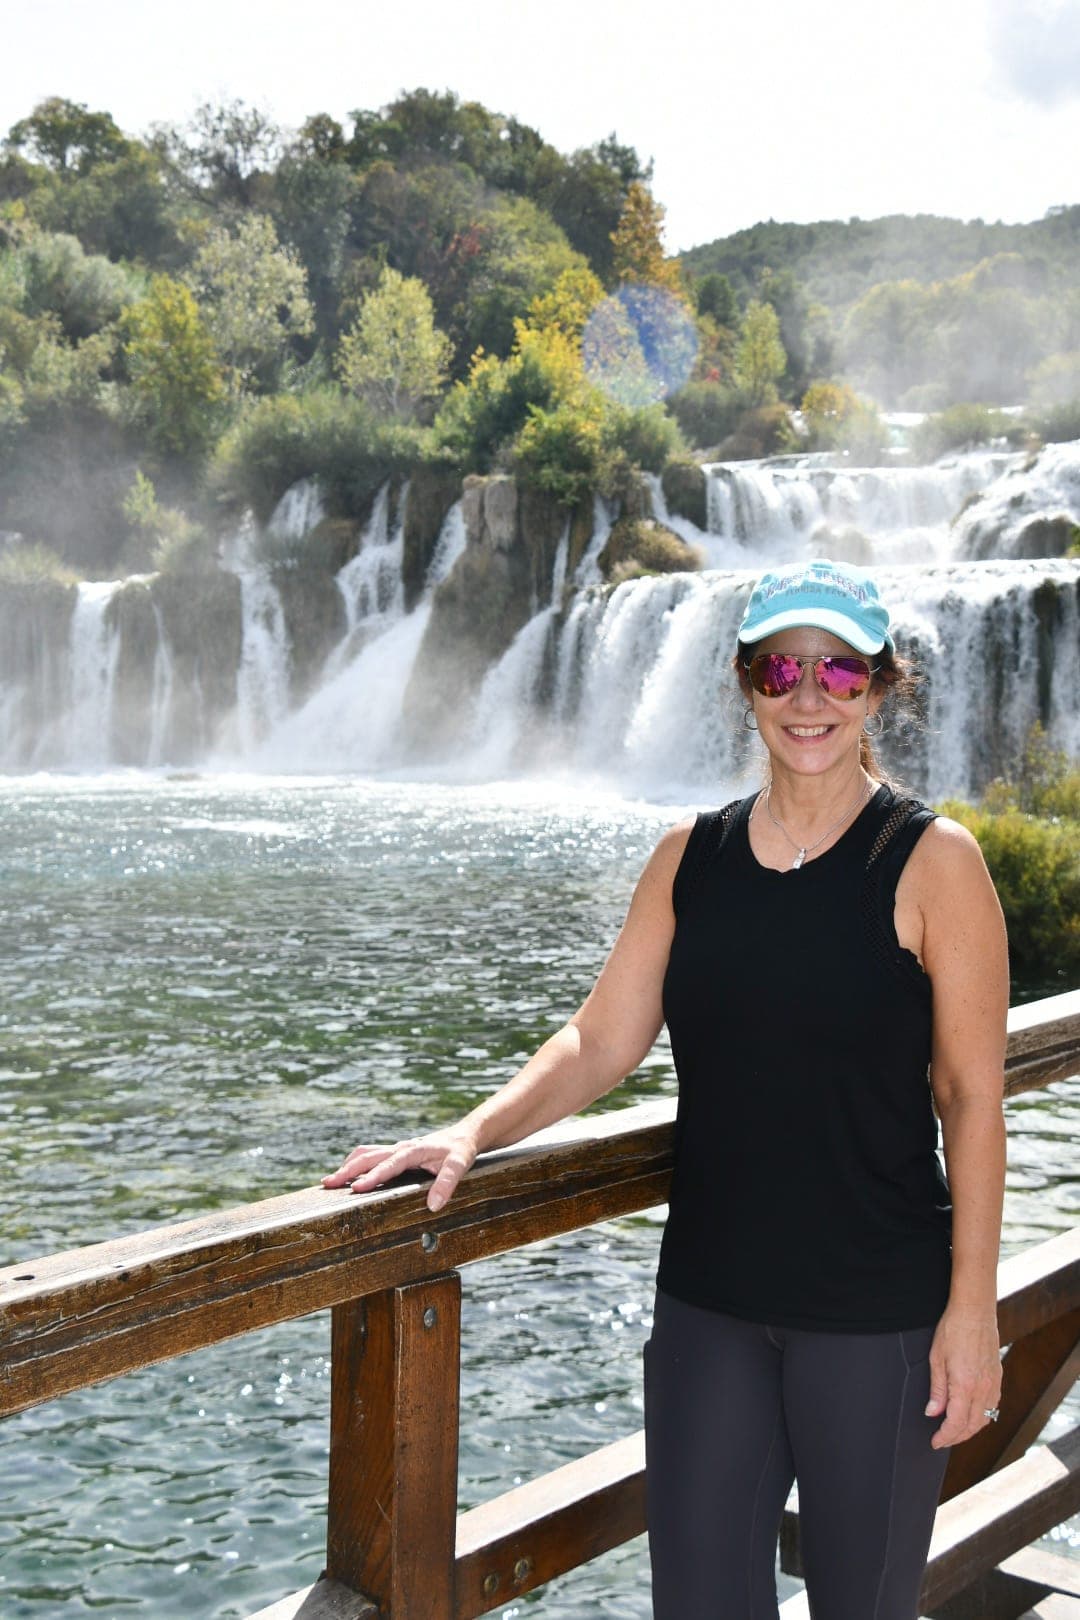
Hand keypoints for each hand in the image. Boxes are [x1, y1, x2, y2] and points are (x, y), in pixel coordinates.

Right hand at [321, 1128, 479, 1211]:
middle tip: (328, 1183)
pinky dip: (356, 1163)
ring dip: (349, 1165)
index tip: (357, 1188)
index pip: (390, 1164)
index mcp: (414, 1150)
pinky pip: (372, 1155)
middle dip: (348, 1170)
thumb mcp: (460, 1165)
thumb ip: (447, 1184)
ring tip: (331, 1180)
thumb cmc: (461, 1151)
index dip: (374, 1176)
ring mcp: (397, 1149)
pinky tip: (349, 1174)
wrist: (465, 1135)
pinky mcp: (397, 1153)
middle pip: (369, 1156)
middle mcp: (402, 1148)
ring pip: (367, 1153)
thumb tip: (433, 1205)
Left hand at [925, 1304, 1001, 1448]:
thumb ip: (937, 1390)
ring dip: (970, 1429)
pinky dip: (981, 1417)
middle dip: (956, 1437)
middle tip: (942, 1441)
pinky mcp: (997, 1377)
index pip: (956, 1423)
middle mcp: (983, 1389)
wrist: (975, 1310)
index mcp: (965, 1385)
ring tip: (955, 1431)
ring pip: (985, 1419)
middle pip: (972, 1426)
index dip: (945, 1436)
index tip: (935, 1442)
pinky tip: (971, 1415)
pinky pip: (992, 1406)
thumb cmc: (952, 1330)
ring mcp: (993, 1384)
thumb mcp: (936, 1358)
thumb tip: (933, 1413)